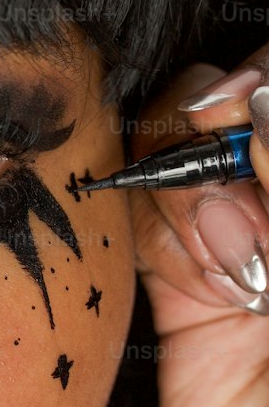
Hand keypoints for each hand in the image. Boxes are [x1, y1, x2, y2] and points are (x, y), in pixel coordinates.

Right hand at [128, 56, 268, 406]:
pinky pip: (149, 241)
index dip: (266, 92)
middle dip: (228, 127)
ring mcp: (252, 266)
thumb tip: (260, 106)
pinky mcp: (193, 314)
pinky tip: (189, 252)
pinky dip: (152, 228)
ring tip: (233, 246)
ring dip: (192, 182)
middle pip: (242, 125)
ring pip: (190, 167)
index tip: (257, 107)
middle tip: (236, 158)